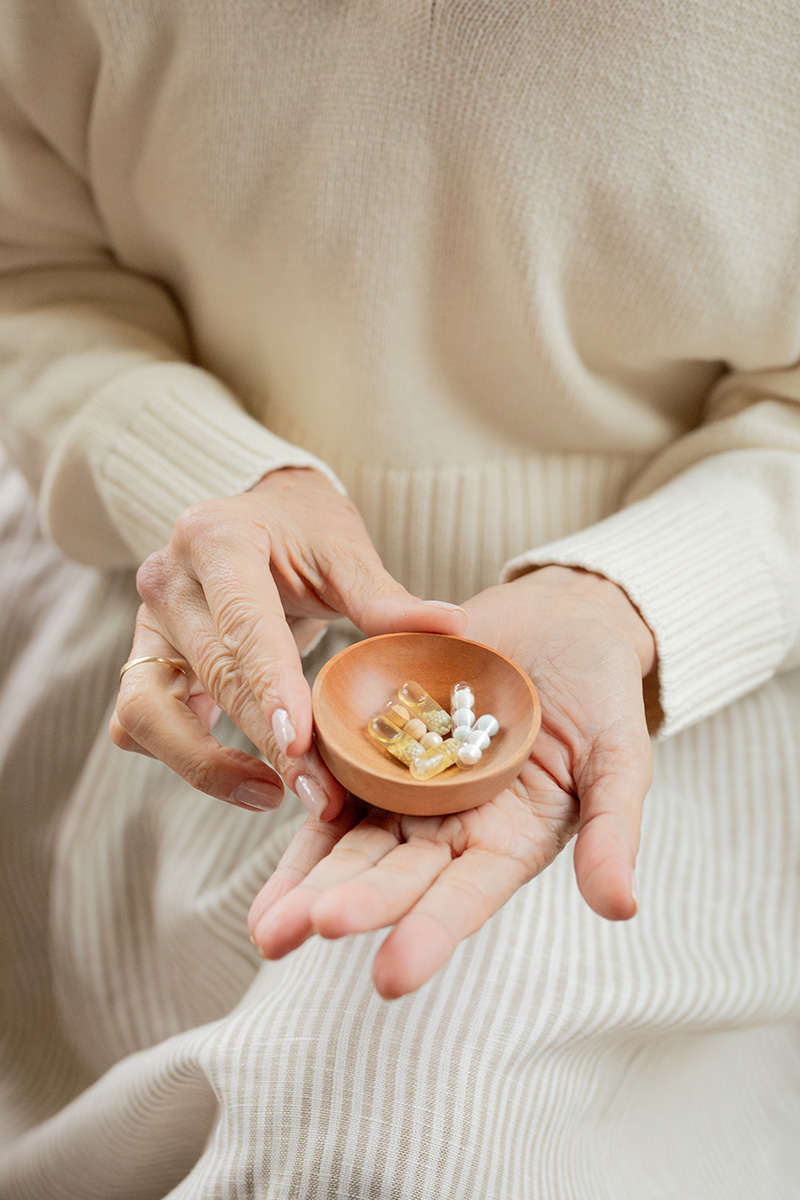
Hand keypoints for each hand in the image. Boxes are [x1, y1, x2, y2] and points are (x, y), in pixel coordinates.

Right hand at [111, 468, 466, 816]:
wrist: (256, 515)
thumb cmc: (303, 529)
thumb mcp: (344, 550)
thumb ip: (385, 598)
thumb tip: (452, 628)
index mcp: (215, 538)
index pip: (242, 621)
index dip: (270, 685)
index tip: (302, 742)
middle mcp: (166, 580)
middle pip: (212, 675)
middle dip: (268, 741)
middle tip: (324, 793)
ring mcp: (145, 625)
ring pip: (148, 713)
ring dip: (206, 765)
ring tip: (276, 793)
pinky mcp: (143, 663)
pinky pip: (139, 726)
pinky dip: (184, 758)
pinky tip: (248, 778)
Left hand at [248, 566, 655, 995]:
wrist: (560, 621)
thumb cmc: (602, 691)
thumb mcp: (621, 754)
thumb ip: (613, 827)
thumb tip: (621, 907)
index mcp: (510, 841)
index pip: (466, 897)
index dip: (429, 932)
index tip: (390, 976)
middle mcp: (453, 826)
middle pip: (394, 874)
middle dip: (347, 904)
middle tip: (293, 934)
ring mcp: (411, 785)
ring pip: (352, 838)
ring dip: (307, 880)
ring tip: (265, 925)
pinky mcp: (379, 738)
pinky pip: (334, 770)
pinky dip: (303, 793)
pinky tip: (267, 815)